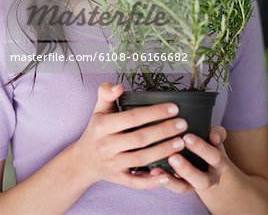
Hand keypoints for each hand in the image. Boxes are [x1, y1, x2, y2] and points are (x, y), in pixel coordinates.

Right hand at [73, 82, 187, 189]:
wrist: (83, 160)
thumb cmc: (96, 130)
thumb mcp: (98, 109)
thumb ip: (106, 92)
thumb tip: (119, 86)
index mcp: (103, 126)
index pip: (132, 117)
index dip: (154, 112)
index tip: (174, 108)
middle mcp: (107, 146)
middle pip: (140, 138)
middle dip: (164, 131)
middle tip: (182, 124)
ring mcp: (113, 164)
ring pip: (141, 159)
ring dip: (163, 151)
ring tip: (181, 142)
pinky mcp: (118, 179)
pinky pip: (136, 182)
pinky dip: (152, 181)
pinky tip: (168, 175)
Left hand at [146, 127, 229, 193]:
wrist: (206, 162)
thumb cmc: (208, 142)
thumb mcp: (215, 137)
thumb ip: (217, 134)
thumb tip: (214, 136)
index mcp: (219, 164)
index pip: (213, 157)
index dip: (201, 148)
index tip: (186, 137)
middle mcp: (209, 179)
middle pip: (200, 179)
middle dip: (186, 169)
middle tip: (173, 157)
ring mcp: (194, 185)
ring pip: (183, 187)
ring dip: (170, 179)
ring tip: (157, 170)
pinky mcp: (181, 187)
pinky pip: (171, 187)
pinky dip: (161, 180)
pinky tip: (151, 172)